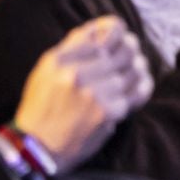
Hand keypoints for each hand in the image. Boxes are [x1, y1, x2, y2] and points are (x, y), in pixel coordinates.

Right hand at [12, 17, 153, 167]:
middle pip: (123, 49)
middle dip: (131, 50)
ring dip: (137, 70)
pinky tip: (140, 86)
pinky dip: (141, 89)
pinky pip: (136, 93)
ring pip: (132, 70)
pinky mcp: (107, 112)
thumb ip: (72, 49)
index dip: (117, 30)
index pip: (102, 31)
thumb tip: (101, 30)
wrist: (37, 148)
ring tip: (136, 70)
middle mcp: (76, 73)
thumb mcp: (46, 70)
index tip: (121, 36)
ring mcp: (93, 93)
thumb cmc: (42, 107)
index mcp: (60, 59)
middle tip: (133, 54)